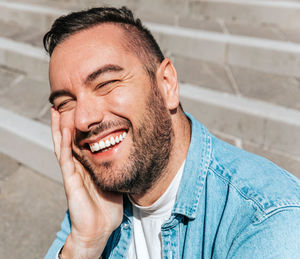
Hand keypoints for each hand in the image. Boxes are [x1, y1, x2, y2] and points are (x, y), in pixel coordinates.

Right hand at [51, 108, 122, 257]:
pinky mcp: (71, 181)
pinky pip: (66, 160)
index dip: (76, 127)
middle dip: (62, 123)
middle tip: (59, 105)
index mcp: (87, 166)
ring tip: (56, 111)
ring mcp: (73, 173)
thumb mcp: (113, 179)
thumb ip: (115, 166)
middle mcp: (77, 166)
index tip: (77, 111)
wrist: (100, 227)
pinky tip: (64, 131)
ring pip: (62, 146)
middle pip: (67, 141)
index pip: (79, 142)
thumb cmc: (107, 204)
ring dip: (58, 129)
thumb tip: (128, 151)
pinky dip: (64, 145)